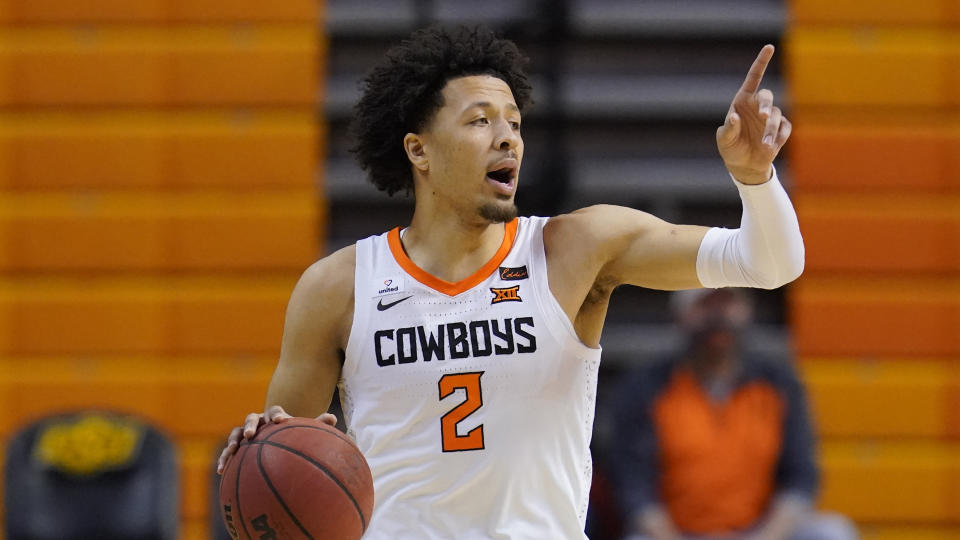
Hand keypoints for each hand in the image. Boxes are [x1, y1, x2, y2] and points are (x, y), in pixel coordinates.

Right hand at [216, 405, 337, 473]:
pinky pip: (228, 453)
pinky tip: (221, 471)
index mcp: (275, 417)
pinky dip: (224, 459)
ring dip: (233, 440)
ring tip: (231, 451)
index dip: (277, 414)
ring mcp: (246, 435)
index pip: (275, 411)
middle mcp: (258, 423)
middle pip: (251, 418)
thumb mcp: (304, 434)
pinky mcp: (237, 448)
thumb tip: (333, 418)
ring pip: (235, 433)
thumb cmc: (294, 440)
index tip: (281, 420)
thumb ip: (317, 426)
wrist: (278, 445)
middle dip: (250, 425)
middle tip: (250, 434)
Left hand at [716, 44, 791, 184]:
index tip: (769, 47)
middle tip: (763, 116)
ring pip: (776, 116)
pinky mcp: (781, 129)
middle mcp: (758, 106)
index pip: (753, 78)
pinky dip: (779, 137)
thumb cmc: (731, 149)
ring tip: (764, 145)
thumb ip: (728, 129)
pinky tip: (771, 147)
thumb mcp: (724, 141)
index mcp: (742, 101)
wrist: (744, 165)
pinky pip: (785, 128)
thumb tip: (734, 117)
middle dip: (766, 105)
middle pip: (767, 96)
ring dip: (771, 130)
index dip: (761, 62)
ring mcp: (770, 117)